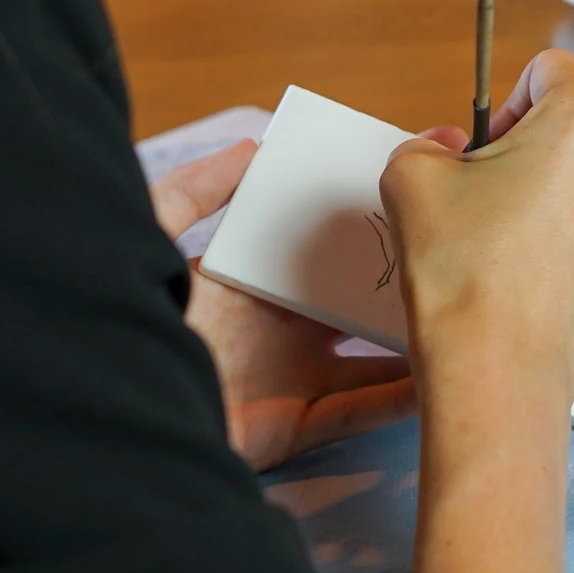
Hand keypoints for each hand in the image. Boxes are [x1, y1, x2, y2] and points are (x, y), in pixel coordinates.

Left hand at [155, 137, 435, 471]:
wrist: (105, 409)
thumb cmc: (127, 321)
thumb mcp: (148, 238)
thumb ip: (192, 192)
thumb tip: (251, 146)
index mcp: (249, 285)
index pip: (320, 247)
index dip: (365, 221)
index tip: (412, 194)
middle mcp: (276, 330)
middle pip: (356, 299)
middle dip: (406, 278)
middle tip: (461, 249)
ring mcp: (287, 379)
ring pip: (371, 357)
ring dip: (415, 340)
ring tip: (467, 313)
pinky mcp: (291, 426)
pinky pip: (357, 409)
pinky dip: (399, 398)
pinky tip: (439, 377)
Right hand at [382, 51, 573, 407]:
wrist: (497, 371)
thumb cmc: (461, 272)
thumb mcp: (411, 179)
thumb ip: (428, 143)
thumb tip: (450, 148)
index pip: (550, 70)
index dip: (509, 101)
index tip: (486, 146)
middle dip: (531, 154)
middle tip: (486, 202)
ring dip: (555, 200)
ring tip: (508, 248)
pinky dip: (573, 247)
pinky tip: (533, 280)